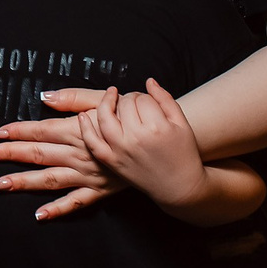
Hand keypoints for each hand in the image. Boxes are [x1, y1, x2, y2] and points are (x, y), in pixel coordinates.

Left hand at [0, 87, 124, 219]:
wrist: (164, 141)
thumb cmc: (134, 116)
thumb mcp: (106, 100)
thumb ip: (74, 98)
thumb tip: (45, 97)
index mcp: (79, 131)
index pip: (42, 130)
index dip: (19, 131)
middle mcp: (80, 154)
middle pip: (40, 154)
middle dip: (12, 154)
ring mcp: (89, 175)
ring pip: (51, 179)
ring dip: (25, 182)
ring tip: (2, 184)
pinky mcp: (100, 190)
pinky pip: (76, 202)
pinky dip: (58, 209)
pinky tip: (40, 215)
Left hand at [76, 80, 209, 213]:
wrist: (179, 186)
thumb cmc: (183, 153)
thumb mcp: (181, 123)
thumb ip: (165, 99)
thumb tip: (149, 81)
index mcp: (157, 127)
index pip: (142, 99)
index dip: (144, 96)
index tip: (147, 101)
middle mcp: (136, 138)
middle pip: (124, 105)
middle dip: (129, 99)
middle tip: (136, 105)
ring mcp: (121, 150)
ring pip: (105, 117)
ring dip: (104, 103)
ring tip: (110, 97)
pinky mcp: (112, 162)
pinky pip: (93, 142)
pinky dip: (85, 128)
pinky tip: (83, 116)